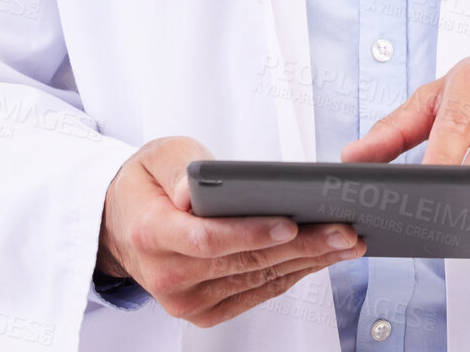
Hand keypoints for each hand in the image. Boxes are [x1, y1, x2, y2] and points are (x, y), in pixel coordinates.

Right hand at [97, 137, 365, 326]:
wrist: (124, 223)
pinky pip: (255, 294)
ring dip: (307, 262)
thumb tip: (192, 191)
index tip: (290, 223)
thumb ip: (178, 171)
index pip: (207, 239)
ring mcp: (186, 301)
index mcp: (151, 233)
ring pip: (257, 281)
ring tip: (344, 241)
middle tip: (342, 229)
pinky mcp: (204, 312)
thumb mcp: (159, 156)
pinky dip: (290, 275)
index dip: (250, 233)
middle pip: (243, 263)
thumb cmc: (147, 183)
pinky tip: (319, 258)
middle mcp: (167, 275)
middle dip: (301, 246)